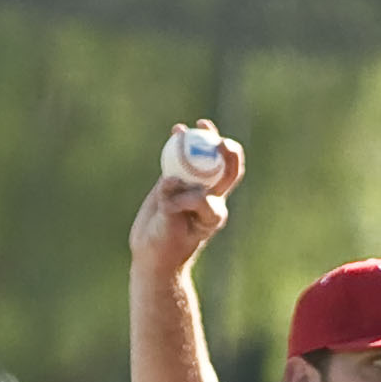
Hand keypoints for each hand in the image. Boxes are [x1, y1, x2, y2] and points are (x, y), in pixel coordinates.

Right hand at [130, 120, 242, 276]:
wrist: (153, 254)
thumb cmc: (166, 247)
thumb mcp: (169, 228)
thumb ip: (171, 206)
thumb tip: (171, 180)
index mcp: (214, 209)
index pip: (226, 180)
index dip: (227, 161)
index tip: (219, 147)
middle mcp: (208, 197)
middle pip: (221, 165)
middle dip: (221, 146)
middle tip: (211, 132)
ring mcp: (191, 189)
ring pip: (200, 161)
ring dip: (198, 140)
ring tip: (191, 126)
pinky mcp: (175, 186)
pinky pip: (179, 162)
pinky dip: (179, 146)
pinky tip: (176, 131)